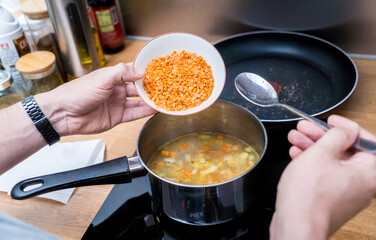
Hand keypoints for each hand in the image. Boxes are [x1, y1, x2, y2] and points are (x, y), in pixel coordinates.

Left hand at [36, 63, 156, 135]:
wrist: (63, 114)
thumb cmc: (77, 93)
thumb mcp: (102, 79)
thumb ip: (122, 73)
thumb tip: (142, 71)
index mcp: (112, 77)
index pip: (133, 72)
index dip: (146, 72)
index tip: (160, 71)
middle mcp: (116, 89)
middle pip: (139, 88)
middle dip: (152, 88)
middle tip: (167, 87)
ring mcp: (117, 104)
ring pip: (139, 102)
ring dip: (151, 101)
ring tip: (166, 99)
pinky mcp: (117, 117)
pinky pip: (134, 114)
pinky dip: (145, 112)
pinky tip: (155, 110)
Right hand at [270, 115, 375, 239]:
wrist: (295, 226)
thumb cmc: (308, 196)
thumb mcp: (321, 153)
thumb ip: (336, 135)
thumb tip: (345, 129)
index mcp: (368, 173)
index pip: (366, 141)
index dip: (347, 127)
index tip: (332, 121)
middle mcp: (361, 185)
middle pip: (345, 151)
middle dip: (322, 136)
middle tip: (305, 128)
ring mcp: (345, 194)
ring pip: (332, 163)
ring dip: (313, 147)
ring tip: (295, 138)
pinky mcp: (330, 200)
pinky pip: (324, 176)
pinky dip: (311, 163)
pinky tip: (296, 154)